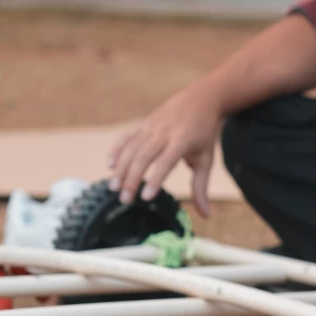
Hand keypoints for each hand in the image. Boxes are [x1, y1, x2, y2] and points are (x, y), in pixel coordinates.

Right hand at [106, 80, 223, 215]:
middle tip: (124, 199)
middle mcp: (163, 133)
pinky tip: (109, 166)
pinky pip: (125, 137)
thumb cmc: (203, 134)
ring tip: (113, 188)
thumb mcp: (207, 159)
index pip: (165, 162)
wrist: (199, 100)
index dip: (154, 179)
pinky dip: (116, 150)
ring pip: (131, 148)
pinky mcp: (142, 124)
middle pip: (143, 157)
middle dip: (131, 179)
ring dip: (120, 168)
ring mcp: (150, 127)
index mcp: (182, 141)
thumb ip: (201, 187)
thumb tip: (206, 215)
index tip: (145, 197)